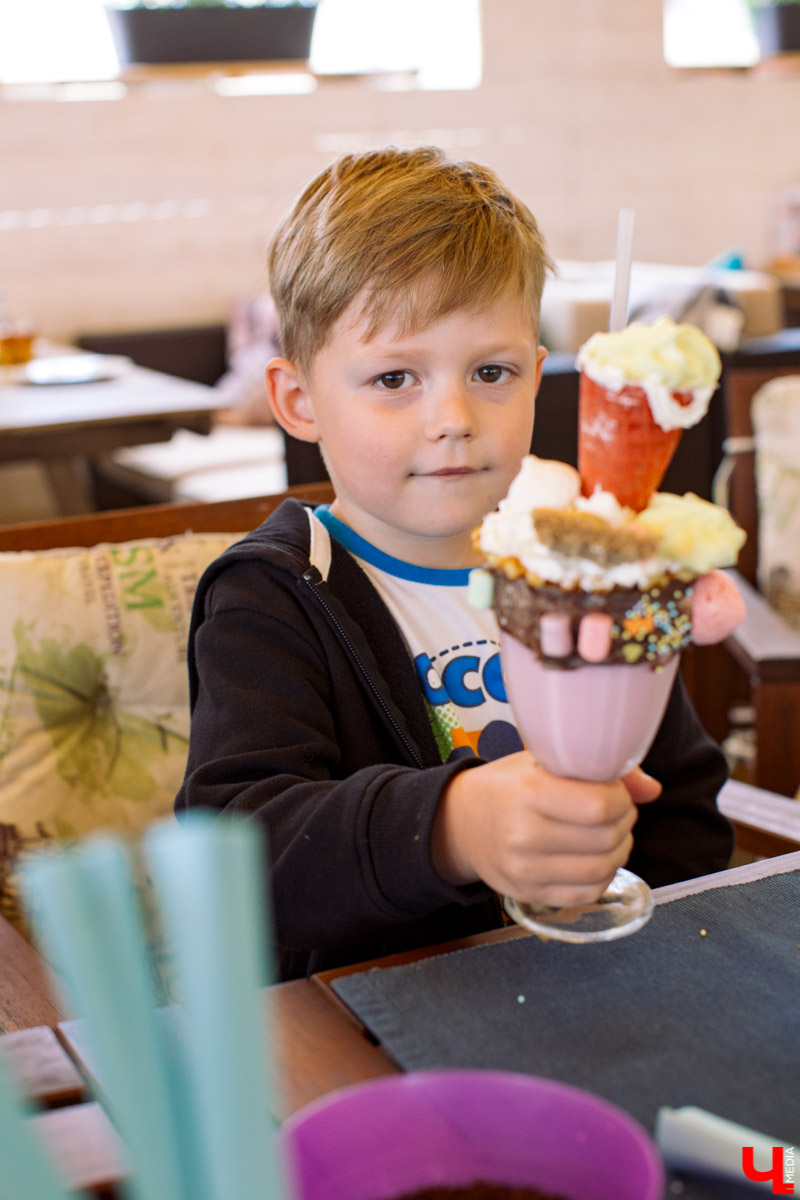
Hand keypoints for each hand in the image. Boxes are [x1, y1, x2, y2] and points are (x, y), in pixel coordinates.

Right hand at [432, 754, 661, 907]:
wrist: (462, 823)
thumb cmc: (509, 786)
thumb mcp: (542, 760)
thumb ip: (599, 768)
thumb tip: (652, 789)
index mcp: (527, 792)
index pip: (598, 805)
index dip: (621, 798)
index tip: (615, 791)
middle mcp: (523, 834)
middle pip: (605, 839)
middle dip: (624, 823)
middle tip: (616, 812)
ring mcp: (525, 870)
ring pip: (602, 870)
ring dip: (619, 850)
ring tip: (609, 834)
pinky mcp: (530, 895)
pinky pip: (587, 893)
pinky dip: (602, 875)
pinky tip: (594, 857)